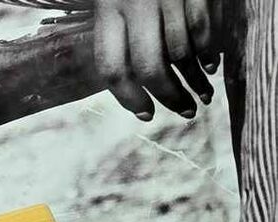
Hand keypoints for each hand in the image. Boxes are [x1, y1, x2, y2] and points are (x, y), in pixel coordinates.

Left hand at [95, 0, 221, 119]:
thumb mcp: (110, 2)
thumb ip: (117, 35)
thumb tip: (135, 84)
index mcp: (107, 10)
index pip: (112, 68)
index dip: (128, 98)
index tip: (145, 114)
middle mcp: (136, 3)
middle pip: (150, 66)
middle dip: (167, 95)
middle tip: (181, 111)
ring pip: (182, 51)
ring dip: (194, 80)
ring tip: (202, 95)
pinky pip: (204, 27)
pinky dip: (209, 52)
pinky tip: (210, 67)